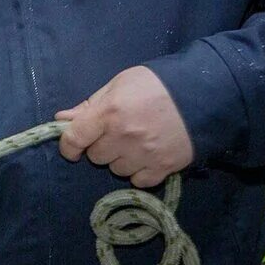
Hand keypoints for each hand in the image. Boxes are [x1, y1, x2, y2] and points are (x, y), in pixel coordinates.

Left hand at [57, 65, 193, 187]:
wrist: (202, 94)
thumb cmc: (155, 84)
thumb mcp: (118, 84)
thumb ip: (89, 105)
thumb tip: (62, 119)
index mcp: (109, 113)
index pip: (74, 138)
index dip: (68, 145)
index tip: (71, 146)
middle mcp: (123, 137)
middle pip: (96, 156)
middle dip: (101, 146)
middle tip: (116, 134)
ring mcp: (144, 155)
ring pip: (116, 170)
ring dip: (120, 159)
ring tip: (135, 143)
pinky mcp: (164, 168)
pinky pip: (139, 181)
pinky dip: (139, 171)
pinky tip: (147, 157)